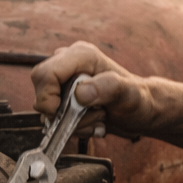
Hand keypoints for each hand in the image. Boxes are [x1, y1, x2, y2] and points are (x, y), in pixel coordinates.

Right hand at [31, 42, 155, 139]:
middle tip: (92, 115)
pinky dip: (72, 127)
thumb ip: (108, 88)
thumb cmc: (139, 99)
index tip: (60, 113)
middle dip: (63, 112)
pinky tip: (92, 122)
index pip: (45, 73)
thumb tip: (80, 93)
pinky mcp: (64, 97)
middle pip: (41, 90)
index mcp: (81, 55)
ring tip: (98, 118)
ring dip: (72, 122)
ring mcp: (65, 81)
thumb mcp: (130, 94)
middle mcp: (69, 64)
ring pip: (47, 108)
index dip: (47, 96)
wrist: (142, 112)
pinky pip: (54, 117)